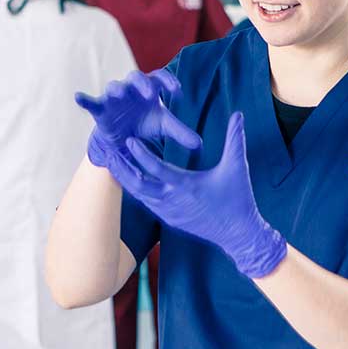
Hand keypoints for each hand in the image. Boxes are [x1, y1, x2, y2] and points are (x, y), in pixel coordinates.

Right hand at [75, 69, 200, 172]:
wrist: (124, 140)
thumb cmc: (145, 126)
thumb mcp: (163, 127)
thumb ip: (180, 132)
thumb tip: (200, 144)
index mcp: (149, 89)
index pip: (159, 78)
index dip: (168, 82)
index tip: (178, 91)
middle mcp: (131, 89)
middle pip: (136, 77)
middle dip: (142, 83)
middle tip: (149, 93)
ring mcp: (114, 98)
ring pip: (114, 86)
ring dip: (116, 89)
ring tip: (118, 93)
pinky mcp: (100, 109)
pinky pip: (91, 101)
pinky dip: (85, 99)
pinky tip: (78, 97)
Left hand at [121, 112, 286, 278]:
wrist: (238, 235)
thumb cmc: (238, 199)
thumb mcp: (237, 166)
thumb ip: (234, 138)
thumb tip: (238, 113)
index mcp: (186, 186)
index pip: (157, 169)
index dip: (142, 154)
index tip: (129, 140)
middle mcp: (172, 201)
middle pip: (138, 184)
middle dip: (123, 168)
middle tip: (109, 152)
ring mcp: (169, 212)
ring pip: (140, 195)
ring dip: (127, 178)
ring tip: (115, 162)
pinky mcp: (169, 219)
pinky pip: (147, 203)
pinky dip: (136, 190)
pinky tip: (130, 179)